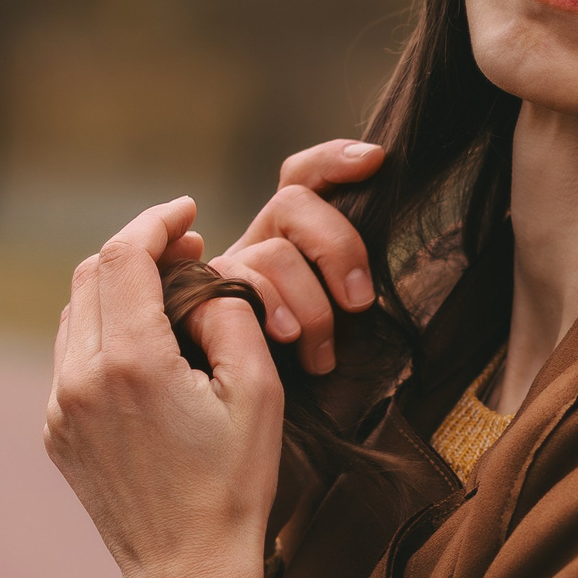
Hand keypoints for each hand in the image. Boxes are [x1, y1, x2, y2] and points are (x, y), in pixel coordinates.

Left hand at [44, 198, 279, 577]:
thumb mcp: (258, 392)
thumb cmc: (235, 484)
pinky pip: (70, 356)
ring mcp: (60, 406)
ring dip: (117, 287)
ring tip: (168, 292)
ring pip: (75, 312)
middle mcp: (81, 377)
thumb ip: (230, 314)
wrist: (187, 570)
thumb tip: (203, 279)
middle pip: (91, 273)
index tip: (188, 213)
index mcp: (132, 361)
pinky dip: (103, 330)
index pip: (125, 255)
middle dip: (137, 248)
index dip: (156, 221)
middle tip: (186, 248)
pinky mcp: (56, 430)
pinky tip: (145, 344)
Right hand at [214, 139, 384, 375]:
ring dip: (308, 304)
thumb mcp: (342, 318)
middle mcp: (258, 239)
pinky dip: (267, 311)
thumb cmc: (307, 367)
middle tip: (359, 302)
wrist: (249, 418)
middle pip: (292, 203)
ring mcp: (228, 268)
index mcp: (293, 232)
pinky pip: (232, 288)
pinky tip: (282, 344)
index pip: (306, 175)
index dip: (335, 159)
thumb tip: (376, 279)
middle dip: (335, 246)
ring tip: (320, 355)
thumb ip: (352, 283)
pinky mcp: (201, 300)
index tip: (374, 160)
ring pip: (271, 253)